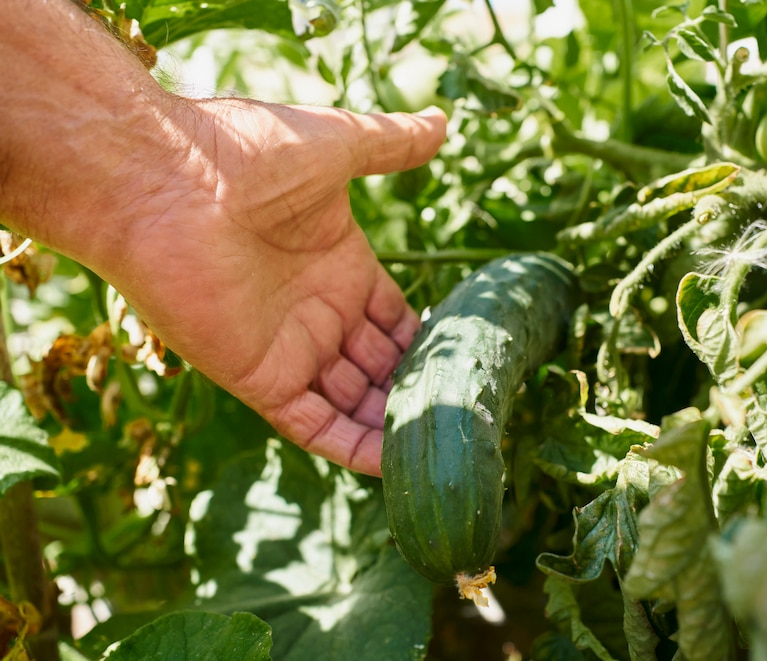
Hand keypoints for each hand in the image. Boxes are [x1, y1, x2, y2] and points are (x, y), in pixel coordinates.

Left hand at [110, 100, 446, 475]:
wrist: (163, 179)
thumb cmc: (246, 155)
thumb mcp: (336, 143)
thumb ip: (391, 145)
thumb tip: (442, 124)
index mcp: (339, 263)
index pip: (394, 317)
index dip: (426, 341)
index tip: (467, 364)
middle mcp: (317, 310)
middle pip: (378, 365)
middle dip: (415, 390)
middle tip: (465, 417)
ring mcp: (290, 346)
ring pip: (352, 402)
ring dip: (391, 426)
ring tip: (443, 449)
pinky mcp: (261, 378)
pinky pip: (314, 426)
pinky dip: (352, 449)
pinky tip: (395, 466)